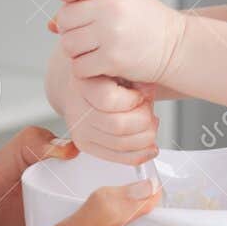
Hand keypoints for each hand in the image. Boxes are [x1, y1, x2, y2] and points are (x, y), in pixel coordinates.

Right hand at [45, 38, 158, 165]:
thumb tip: (148, 91)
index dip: (133, 100)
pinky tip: (149, 146)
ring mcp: (80, 130)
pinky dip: (140, 155)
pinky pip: (118, 158)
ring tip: (149, 124)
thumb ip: (133, 77)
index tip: (143, 94)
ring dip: (145, 137)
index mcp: (83, 83)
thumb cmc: (106, 76)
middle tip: (149, 111)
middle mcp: (77, 109)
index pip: (109, 99)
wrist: (84, 87)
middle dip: (144, 120)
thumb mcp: (119, 68)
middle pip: (118, 125)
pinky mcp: (86, 145)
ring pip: (121, 144)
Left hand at [52, 0, 186, 86]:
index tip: (75, 1)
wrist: (175, 45)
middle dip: (73, 29)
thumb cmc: (142, 19)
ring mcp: (111, 33)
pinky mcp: (112, 59)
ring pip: (68, 45)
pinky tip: (102, 62)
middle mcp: (111, 7)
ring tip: (97, 47)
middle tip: (92, 32)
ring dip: (78, 51)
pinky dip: (86, 69)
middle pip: (64, 20)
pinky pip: (79, 67)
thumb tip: (50, 24)